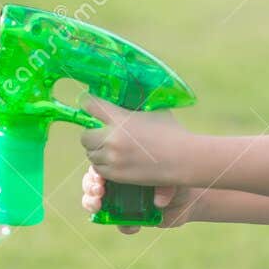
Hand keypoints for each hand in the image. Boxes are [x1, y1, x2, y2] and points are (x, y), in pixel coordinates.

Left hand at [78, 95, 193, 186]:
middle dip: (91, 132)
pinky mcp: (116, 174)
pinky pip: (97, 168)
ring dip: (97, 149)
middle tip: (100, 131)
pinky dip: (102, 164)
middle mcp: (112, 138)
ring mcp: (113, 158)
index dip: (87, 103)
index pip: (89, 105)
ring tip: (109, 147)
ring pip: (90, 153)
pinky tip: (114, 159)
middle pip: (84, 134)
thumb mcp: (154, 110)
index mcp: (119, 118)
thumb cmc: (172, 132)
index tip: (89, 104)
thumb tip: (127, 94)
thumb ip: (135, 105)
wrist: (183, 160)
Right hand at [80, 168, 199, 233]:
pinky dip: (124, 226)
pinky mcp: (129, 219)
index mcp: (122, 166)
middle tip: (98, 191)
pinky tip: (133, 226)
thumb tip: (159, 201)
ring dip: (91, 203)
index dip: (94, 172)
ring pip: (95, 202)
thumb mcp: (173, 175)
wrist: (187, 198)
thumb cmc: (176, 177)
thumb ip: (166, 184)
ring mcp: (120, 201)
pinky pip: (120, 225)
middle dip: (89, 187)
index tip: (99, 178)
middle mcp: (117, 183)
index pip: (99, 165)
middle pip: (91, 183)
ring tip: (98, 204)